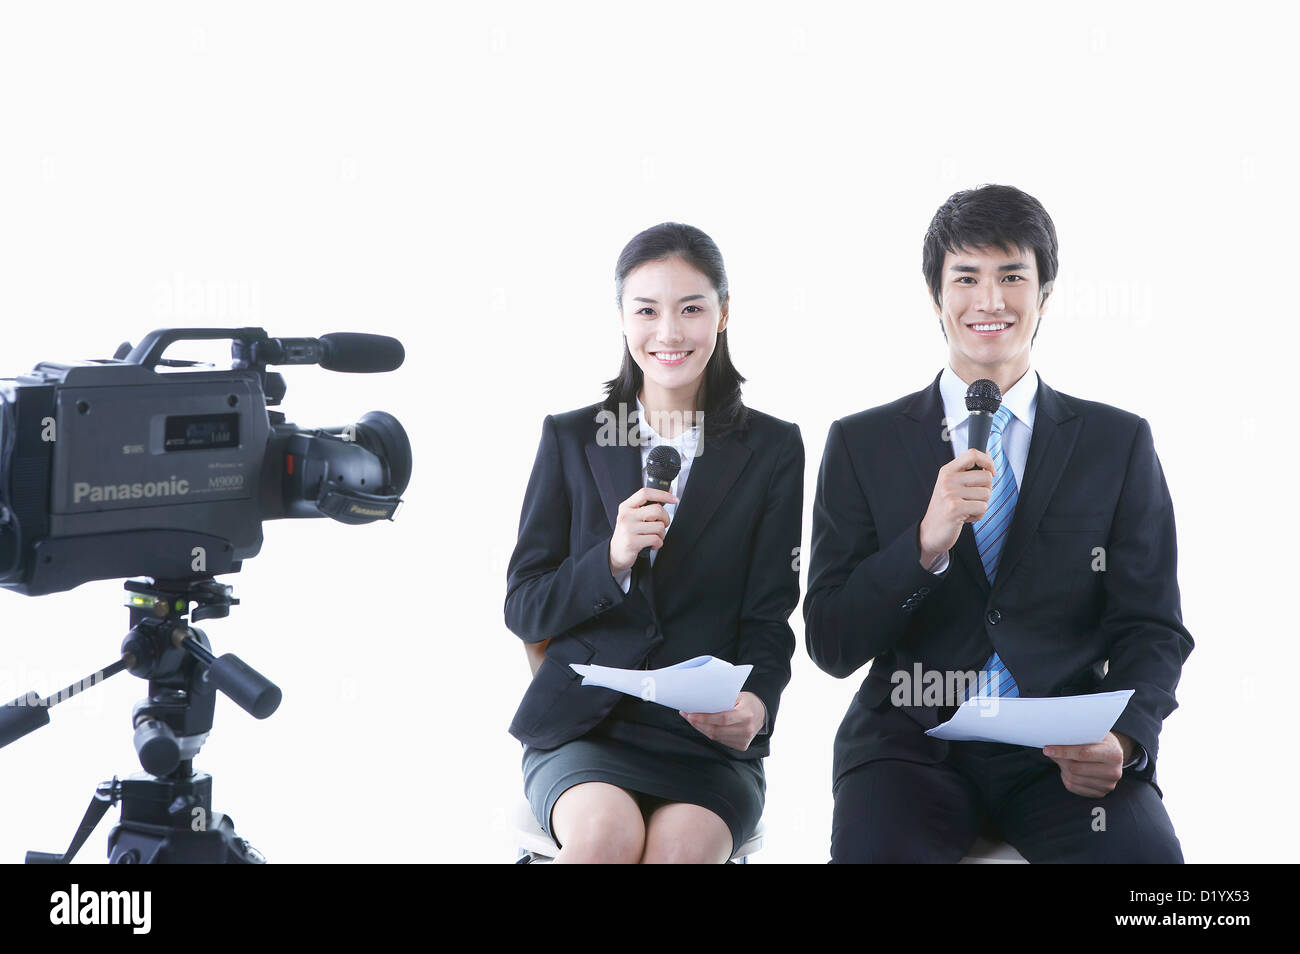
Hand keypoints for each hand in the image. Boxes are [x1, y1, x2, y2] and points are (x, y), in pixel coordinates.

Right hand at [608, 487, 677, 574]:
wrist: (616, 553)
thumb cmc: (629, 532)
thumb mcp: (634, 516)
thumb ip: (648, 504)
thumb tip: (669, 490)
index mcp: (626, 506)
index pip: (645, 493)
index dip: (662, 494)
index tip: (674, 498)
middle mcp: (626, 516)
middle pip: (657, 510)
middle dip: (666, 519)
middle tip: (662, 524)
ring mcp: (628, 529)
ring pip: (659, 526)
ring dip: (662, 534)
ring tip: (655, 537)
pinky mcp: (632, 542)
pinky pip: (656, 539)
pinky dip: (658, 543)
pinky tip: (652, 544)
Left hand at [680, 691, 765, 751]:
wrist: (762, 713)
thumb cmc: (747, 701)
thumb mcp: (738, 696)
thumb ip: (722, 700)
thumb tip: (700, 702)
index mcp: (746, 714)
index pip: (722, 718)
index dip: (705, 718)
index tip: (690, 714)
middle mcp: (746, 729)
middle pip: (717, 730)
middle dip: (698, 724)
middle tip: (686, 716)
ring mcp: (744, 740)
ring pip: (716, 737)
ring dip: (701, 729)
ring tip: (691, 720)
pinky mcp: (741, 746)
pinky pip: (720, 741)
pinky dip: (710, 734)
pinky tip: (703, 727)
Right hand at [918, 448, 996, 567]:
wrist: (930, 532)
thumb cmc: (945, 508)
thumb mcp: (951, 485)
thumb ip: (967, 471)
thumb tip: (986, 454)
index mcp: (947, 471)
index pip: (972, 454)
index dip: (988, 461)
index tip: (992, 471)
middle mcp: (947, 480)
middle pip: (986, 476)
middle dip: (986, 490)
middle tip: (971, 499)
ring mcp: (950, 494)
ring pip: (986, 494)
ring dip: (981, 505)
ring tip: (966, 508)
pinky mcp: (955, 508)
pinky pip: (983, 507)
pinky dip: (978, 515)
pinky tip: (965, 517)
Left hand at [1042, 731, 1131, 797]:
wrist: (1114, 754)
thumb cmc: (1100, 740)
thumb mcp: (1093, 733)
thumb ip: (1077, 736)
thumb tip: (1053, 740)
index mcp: (1113, 754)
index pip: (1083, 753)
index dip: (1063, 751)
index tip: (1047, 749)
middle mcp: (1114, 772)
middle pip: (1075, 768)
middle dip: (1060, 759)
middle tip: (1051, 751)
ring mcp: (1108, 785)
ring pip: (1073, 779)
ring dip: (1062, 768)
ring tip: (1061, 759)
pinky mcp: (1100, 793)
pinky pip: (1074, 787)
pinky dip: (1066, 777)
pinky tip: (1067, 769)